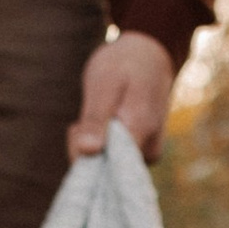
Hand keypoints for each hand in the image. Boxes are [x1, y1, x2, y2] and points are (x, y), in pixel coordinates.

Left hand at [68, 29, 175, 162]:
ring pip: (107, 167)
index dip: (82, 154)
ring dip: (91, 145)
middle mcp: (149, 151)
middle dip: (85, 148)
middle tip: (84, 118)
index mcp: (140, 133)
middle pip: (105, 172)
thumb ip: (96, 118)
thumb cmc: (125, 64)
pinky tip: (102, 122)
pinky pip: (114, 161)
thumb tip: (88, 152)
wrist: (151, 55)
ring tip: (97, 113)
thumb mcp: (104, 83)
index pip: (105, 168)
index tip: (77, 127)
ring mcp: (149, 155)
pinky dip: (100, 144)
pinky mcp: (144, 154)